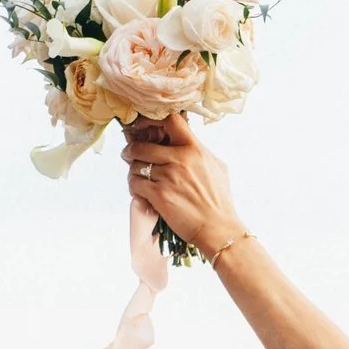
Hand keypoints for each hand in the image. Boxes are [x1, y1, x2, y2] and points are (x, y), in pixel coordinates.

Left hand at [123, 114, 246, 257]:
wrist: (218, 228)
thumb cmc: (219, 199)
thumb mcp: (217, 167)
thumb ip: (200, 151)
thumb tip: (187, 141)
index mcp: (195, 149)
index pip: (171, 120)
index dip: (153, 121)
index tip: (145, 128)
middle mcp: (180, 159)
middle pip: (142, 145)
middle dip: (131, 151)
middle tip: (129, 155)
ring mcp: (168, 177)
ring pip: (136, 166)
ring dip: (133, 171)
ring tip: (138, 177)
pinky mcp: (159, 195)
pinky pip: (135, 184)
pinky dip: (134, 187)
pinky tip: (141, 192)